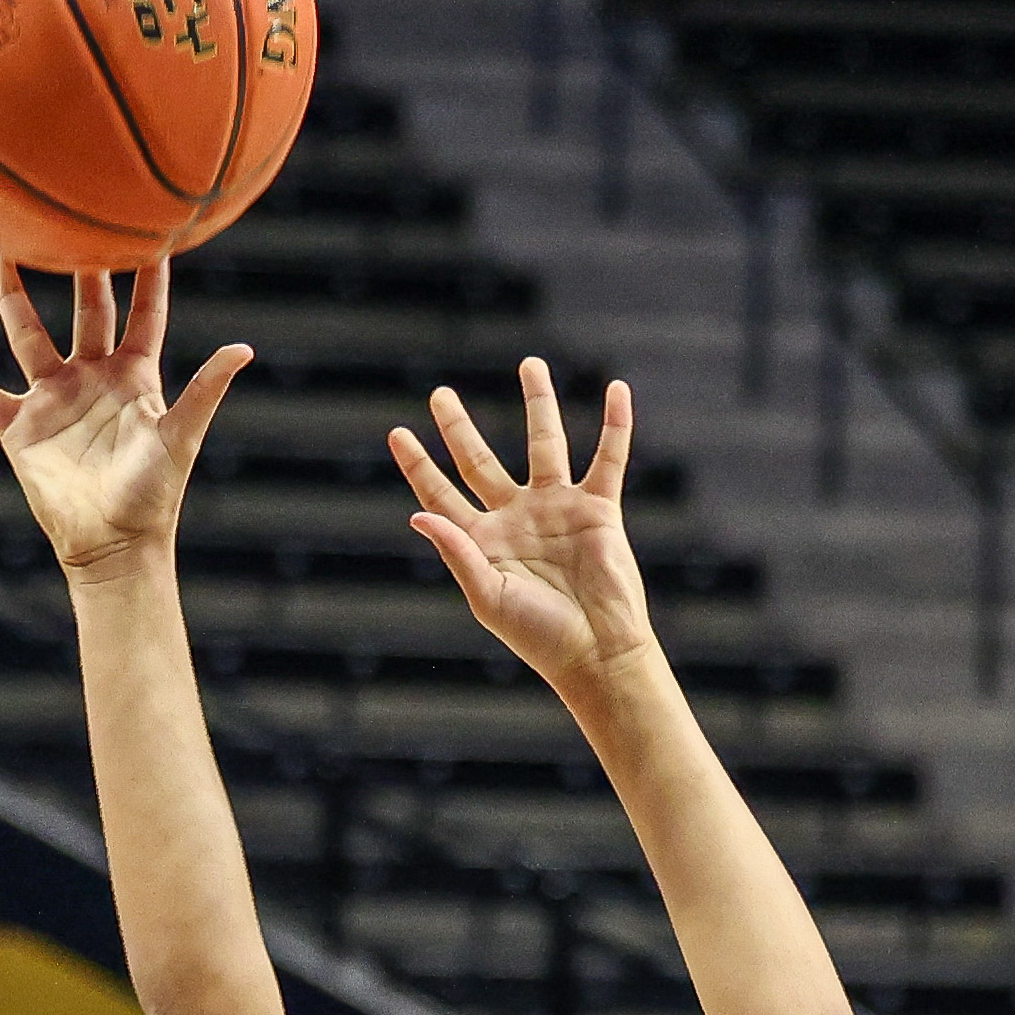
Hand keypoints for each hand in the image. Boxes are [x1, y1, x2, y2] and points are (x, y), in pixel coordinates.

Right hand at [0, 255, 252, 583]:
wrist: (112, 544)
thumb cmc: (153, 495)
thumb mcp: (180, 436)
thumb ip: (206, 390)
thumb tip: (244, 349)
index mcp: (135, 377)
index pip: (144, 315)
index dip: (149, 278)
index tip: (152, 233)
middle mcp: (92, 378)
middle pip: (84, 311)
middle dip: (79, 269)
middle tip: (71, 221)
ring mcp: (53, 400)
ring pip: (26, 335)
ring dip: (10, 297)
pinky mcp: (20, 428)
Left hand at [388, 359, 649, 703]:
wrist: (598, 651)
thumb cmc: (539, 635)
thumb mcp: (487, 596)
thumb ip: (455, 552)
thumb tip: (417, 514)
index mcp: (482, 542)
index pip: (441, 494)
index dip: (419, 465)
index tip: (397, 432)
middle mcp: (516, 519)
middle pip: (480, 461)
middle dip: (459, 427)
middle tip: (440, 393)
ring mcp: (558, 510)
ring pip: (546, 443)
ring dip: (539, 403)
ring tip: (531, 363)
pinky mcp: (599, 510)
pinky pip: (608, 458)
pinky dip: (615, 426)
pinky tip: (617, 391)